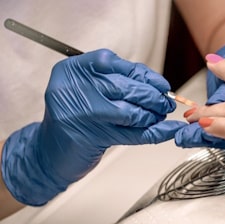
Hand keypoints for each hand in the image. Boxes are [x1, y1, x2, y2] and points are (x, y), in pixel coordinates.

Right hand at [1, 49, 185, 205]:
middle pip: (126, 88)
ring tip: (160, 117)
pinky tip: (170, 131)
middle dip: (153, 97)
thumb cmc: (75, 118)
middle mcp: (74, 88)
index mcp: (73, 70)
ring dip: (153, 116)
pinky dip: (156, 132)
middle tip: (165, 104)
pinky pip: (132, 134)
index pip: (116, 64)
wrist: (49, 152)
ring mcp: (81, 114)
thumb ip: (117, 82)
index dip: (144, 75)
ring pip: (131, 111)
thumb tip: (158, 85)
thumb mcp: (89, 91)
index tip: (161, 85)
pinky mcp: (91, 138)